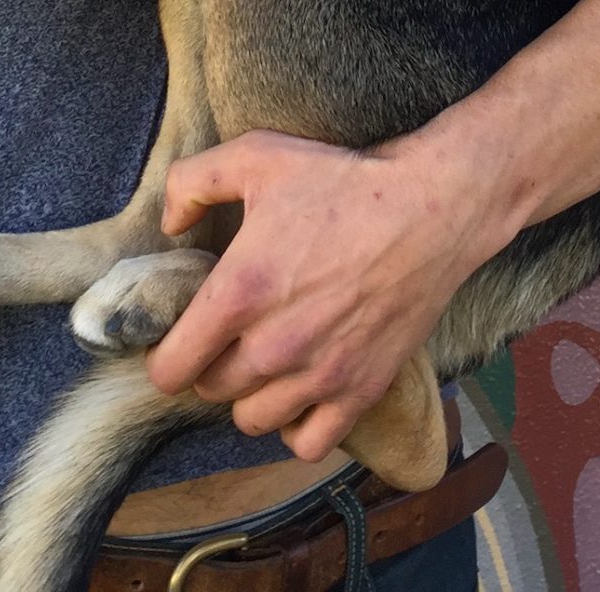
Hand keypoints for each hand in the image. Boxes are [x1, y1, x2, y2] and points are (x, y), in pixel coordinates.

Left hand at [148, 131, 495, 459]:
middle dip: (212, 365)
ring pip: (252, 420)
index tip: (181, 337)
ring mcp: (319, 374)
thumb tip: (169, 225)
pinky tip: (300, 391)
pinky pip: (307, 442)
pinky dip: (296, 425)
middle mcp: (273, 346)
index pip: (170, 369)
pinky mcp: (360, 390)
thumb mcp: (257, 156)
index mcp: (239, 293)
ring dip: (251, 395)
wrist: (432, 208)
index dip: (166, 356)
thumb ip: (191, 183)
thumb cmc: (344, 181)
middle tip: (231, 334)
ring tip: (266, 361)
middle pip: (211, 390)